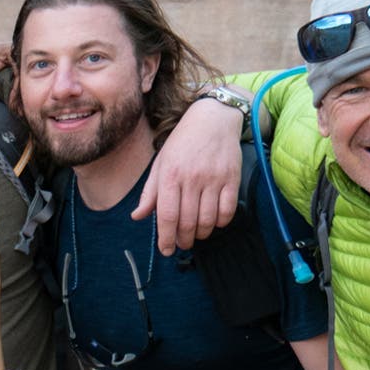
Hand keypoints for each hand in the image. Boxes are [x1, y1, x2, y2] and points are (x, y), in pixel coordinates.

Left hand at [134, 97, 241, 255]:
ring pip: (208, 219)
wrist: (213, 119)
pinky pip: (228, 210)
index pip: (166, 215)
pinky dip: (220, 222)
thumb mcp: (160, 163)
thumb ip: (150, 192)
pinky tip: (214, 222)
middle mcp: (191, 178)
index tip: (166, 250)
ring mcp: (213, 179)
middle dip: (183, 239)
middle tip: (182, 244)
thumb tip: (137, 216)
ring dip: (201, 234)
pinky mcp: (232, 178)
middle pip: (187, 221)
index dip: (165, 237)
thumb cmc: (182, 143)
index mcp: (170, 175)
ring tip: (196, 235)